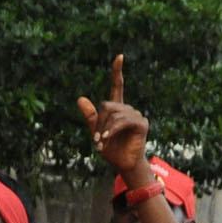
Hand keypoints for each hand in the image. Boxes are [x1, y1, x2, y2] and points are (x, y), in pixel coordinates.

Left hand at [76, 55, 153, 179]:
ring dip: (104, 128)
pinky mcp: (141, 124)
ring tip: (101, 142)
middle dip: (99, 121)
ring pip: (114, 113)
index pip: (118, 86)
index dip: (117, 71)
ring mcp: (136, 115)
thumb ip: (90, 117)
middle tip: (96, 139)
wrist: (124, 165)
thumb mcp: (96, 133)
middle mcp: (128, 109)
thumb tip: (80, 98)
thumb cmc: (112, 150)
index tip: (120, 56)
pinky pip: (123, 121)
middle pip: (107, 104)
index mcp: (118, 109)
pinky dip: (112, 129)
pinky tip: (106, 137)